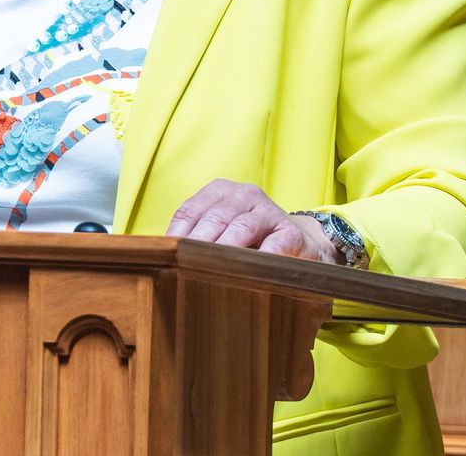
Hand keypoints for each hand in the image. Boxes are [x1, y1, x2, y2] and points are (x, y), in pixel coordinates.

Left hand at [166, 179, 340, 262]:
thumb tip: (162, 256)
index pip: (190, 210)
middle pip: (213, 218)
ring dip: (223, 251)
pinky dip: (259, 259)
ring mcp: (269, 210)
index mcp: (220, 191)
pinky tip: (248, 274)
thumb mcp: (223, 231)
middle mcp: (244, 194)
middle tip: (182, 266)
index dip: (176, 234)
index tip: (163, 255)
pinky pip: (273, 246)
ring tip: (209, 270)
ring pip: (240, 228)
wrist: (302, 243)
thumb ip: (198, 238)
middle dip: (196, 244)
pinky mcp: (291, 232)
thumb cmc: (252, 241)